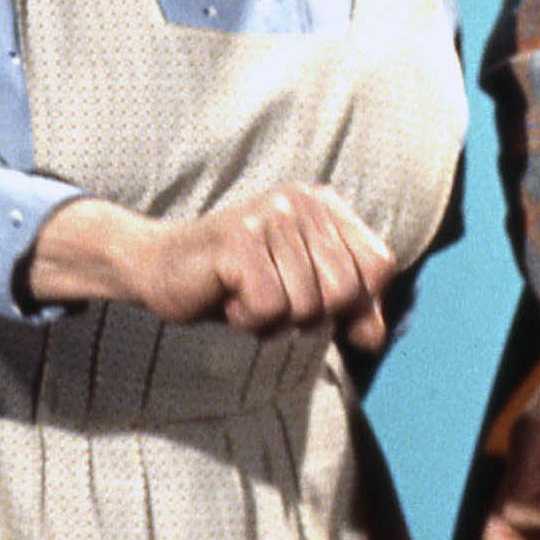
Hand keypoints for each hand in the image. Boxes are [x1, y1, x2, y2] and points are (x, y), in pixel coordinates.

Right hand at [25, 184, 398, 345]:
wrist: (160, 268)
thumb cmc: (239, 282)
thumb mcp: (304, 294)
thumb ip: (351, 310)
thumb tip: (374, 339)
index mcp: (326, 204)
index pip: (380, 267)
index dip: (354, 302)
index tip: (311, 297)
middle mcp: (302, 200)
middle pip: (346, 291)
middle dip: (308, 315)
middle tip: (270, 297)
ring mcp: (269, 215)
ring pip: (308, 306)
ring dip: (273, 319)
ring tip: (245, 294)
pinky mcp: (238, 240)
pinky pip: (270, 309)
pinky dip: (249, 320)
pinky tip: (227, 297)